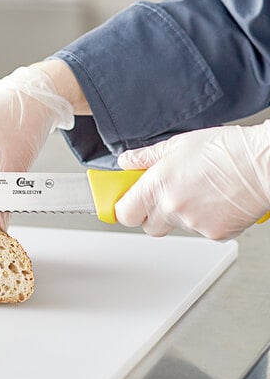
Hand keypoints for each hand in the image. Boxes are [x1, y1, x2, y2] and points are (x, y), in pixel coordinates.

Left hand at [115, 122, 269, 239]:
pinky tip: (215, 200)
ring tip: (200, 190)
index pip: (124, 213)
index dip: (125, 207)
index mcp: (157, 186)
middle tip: (165, 194)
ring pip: (176, 227)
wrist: (264, 164)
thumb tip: (126, 161)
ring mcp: (194, 224)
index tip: (128, 201)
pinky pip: (200, 231)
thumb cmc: (226, 150)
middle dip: (151, 213)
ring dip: (181, 214)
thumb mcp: (179, 144)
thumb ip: (146, 157)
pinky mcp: (215, 234)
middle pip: (147, 226)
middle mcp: (172, 209)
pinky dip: (205, 219)